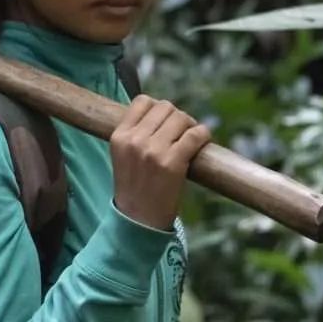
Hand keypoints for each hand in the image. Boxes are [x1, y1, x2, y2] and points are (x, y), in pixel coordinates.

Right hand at [111, 97, 211, 231]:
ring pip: (181, 118)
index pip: (142, 101)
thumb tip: (164, 114)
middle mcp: (135, 140)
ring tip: (190, 139)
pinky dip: (203, 135)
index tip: (165, 122)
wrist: (139, 220)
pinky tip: (203, 142)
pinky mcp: (173, 162)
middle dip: (177, 117)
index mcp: (119, 136)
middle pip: (165, 107)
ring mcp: (154, 151)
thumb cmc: (134, 188)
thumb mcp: (123, 156)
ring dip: (190, 125)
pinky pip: (195, 135)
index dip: (158, 108)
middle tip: (182, 132)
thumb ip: (136, 134)